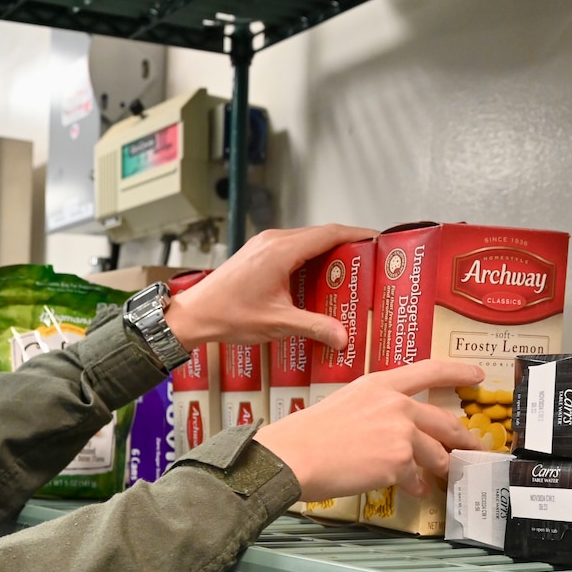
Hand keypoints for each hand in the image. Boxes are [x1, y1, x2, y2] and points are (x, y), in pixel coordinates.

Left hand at [164, 223, 373, 351]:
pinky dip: (309, 259)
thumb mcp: (277, 323)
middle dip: (346, 248)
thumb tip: (343, 337)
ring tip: (348, 274)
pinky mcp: (257, 253)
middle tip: (368, 265)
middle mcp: (273, 241)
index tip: (378, 242)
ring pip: (306, 241)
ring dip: (327, 254)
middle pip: (321, 235)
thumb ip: (314, 327)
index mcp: (281, 250)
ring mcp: (263, 244)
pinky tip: (317, 280)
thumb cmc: (228, 315)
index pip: (330, 233)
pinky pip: (291, 248)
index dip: (358, 235)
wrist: (194, 315)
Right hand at [252, 361, 486, 502]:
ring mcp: (401, 433)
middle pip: (444, 420)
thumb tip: (385, 432)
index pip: (428, 370)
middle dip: (463, 437)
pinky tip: (413, 491)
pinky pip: (417, 477)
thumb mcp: (341, 405)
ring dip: (440, 468)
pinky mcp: (399, 462)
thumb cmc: (304, 435)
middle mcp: (396, 404)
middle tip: (473, 446)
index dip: (457, 371)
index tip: (477, 375)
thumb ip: (372, 412)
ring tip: (440, 477)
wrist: (293, 457)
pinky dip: (416, 486)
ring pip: (436, 453)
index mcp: (378, 385)